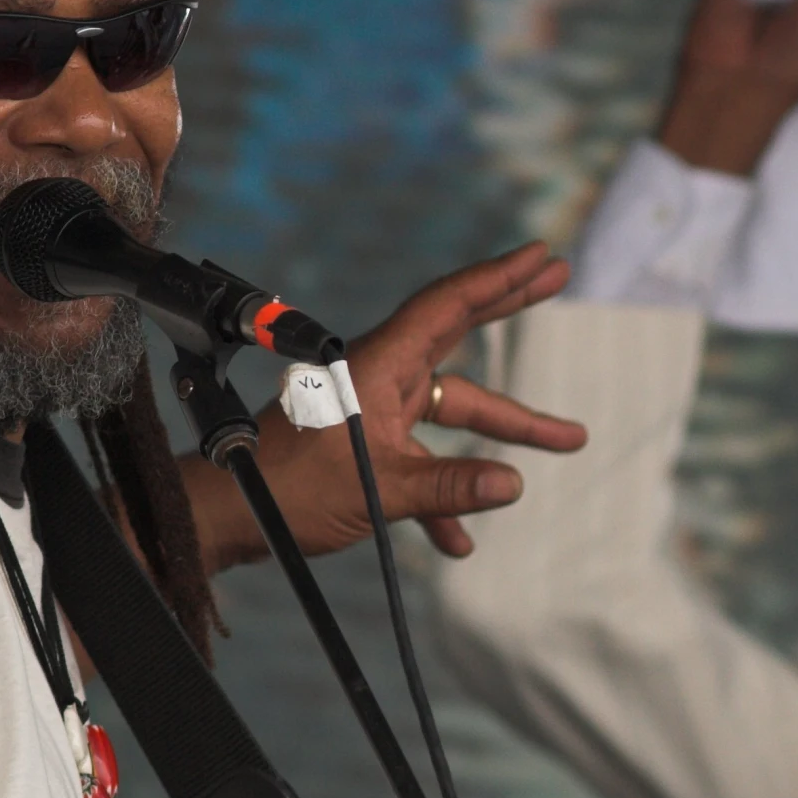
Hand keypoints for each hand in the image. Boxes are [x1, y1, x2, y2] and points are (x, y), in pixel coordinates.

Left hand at [186, 243, 587, 562]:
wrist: (229, 518)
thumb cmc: (290, 492)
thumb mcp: (379, 491)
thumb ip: (447, 487)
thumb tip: (512, 485)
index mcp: (379, 368)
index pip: (449, 306)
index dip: (499, 278)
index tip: (542, 256)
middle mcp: (380, 379)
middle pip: (457, 332)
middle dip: (509, 307)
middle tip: (558, 277)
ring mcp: (374, 412)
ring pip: (452, 409)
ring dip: (506, 429)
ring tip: (568, 438)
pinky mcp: (366, 448)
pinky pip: (422, 460)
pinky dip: (445, 493)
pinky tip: (459, 542)